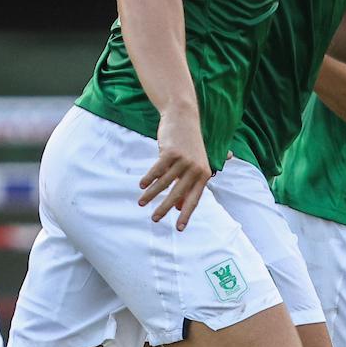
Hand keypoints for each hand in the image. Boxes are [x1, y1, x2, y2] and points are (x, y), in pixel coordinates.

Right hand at [139, 109, 210, 231]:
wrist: (183, 118)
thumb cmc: (188, 145)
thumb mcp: (193, 165)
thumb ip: (189, 186)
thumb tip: (180, 208)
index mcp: (204, 174)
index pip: (194, 199)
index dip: (186, 214)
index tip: (179, 228)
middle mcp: (195, 168)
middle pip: (177, 193)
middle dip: (164, 208)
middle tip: (154, 219)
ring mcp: (184, 160)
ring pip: (164, 182)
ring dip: (151, 194)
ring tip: (141, 202)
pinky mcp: (171, 152)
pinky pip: (157, 169)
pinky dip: (148, 178)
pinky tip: (141, 185)